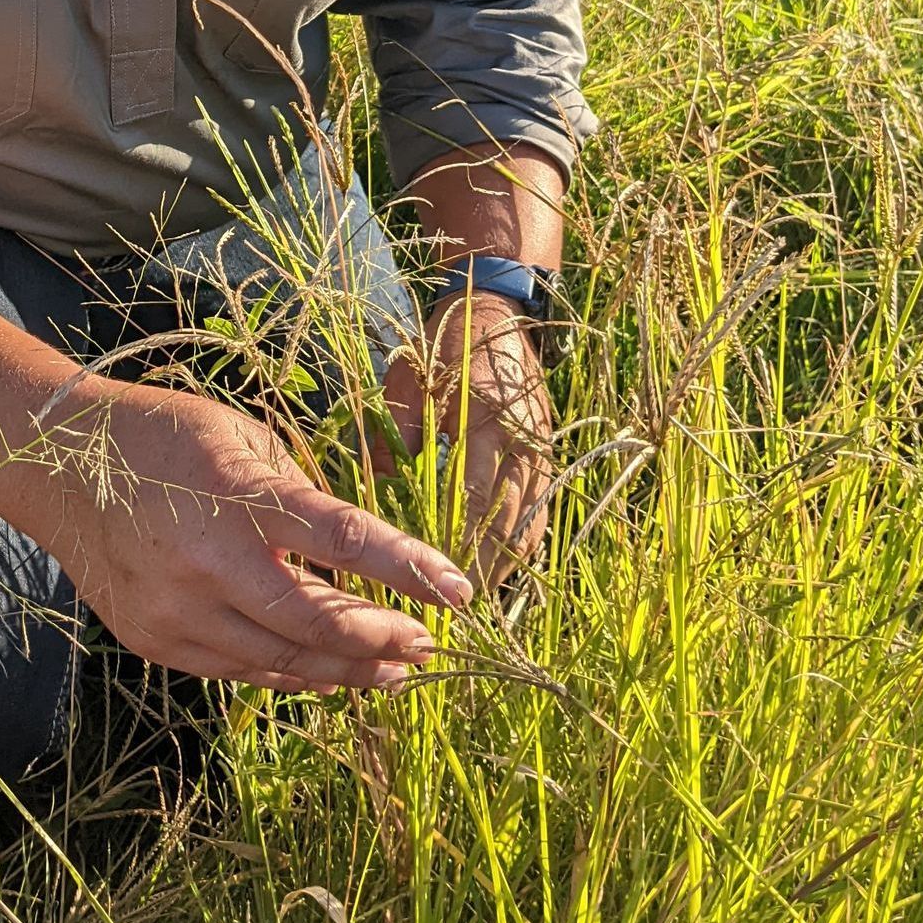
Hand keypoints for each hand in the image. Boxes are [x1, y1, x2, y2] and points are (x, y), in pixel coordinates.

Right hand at [30, 377, 474, 693]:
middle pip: (316, 622)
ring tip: (393, 671)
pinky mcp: (154, 639)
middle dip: (382, 641)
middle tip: (428, 646)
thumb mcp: (242, 437)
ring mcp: (174, 609)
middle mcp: (206, 560)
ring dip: (345, 671)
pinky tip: (325, 672)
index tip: (460, 592)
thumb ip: (298, 498)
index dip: (408, 570)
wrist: (56, 464)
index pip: (343, 538)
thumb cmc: (163, 436)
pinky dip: (288, 673)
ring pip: (279, 661)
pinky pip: (237, 671)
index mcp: (238, 493)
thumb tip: (355, 558)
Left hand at [381, 292, 554, 586]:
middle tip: (440, 609)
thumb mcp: (407, 387)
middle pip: (503, 526)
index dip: (451, 547)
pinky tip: (490, 573)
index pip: (471, 500)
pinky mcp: (546, 459)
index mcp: (486, 420)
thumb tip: (375, 503)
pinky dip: (514, 550)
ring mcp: (541, 453)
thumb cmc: (442, 347)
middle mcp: (522, 443)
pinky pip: (535, 519)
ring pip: (524, 530)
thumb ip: (394, 444)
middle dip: (473, 572)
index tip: (426, 583)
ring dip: (496, 569)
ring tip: (463, 603)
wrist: (499, 314)